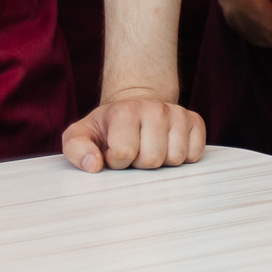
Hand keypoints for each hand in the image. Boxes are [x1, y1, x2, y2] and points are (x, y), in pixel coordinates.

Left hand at [63, 87, 205, 171]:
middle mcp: (155, 108)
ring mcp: (178, 114)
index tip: (113, 152)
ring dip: (162, 162)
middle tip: (134, 152)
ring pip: (176, 158)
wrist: (135, 107)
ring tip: (149, 149)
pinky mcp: (195, 121)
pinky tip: (168, 147)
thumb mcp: (80, 134)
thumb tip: (93, 164)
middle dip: (140, 163)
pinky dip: (182, 157)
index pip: (125, 153)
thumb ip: (76, 149)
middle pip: (153, 159)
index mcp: (125, 110)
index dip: (117, 160)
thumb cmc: (107, 128)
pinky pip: (195, 154)